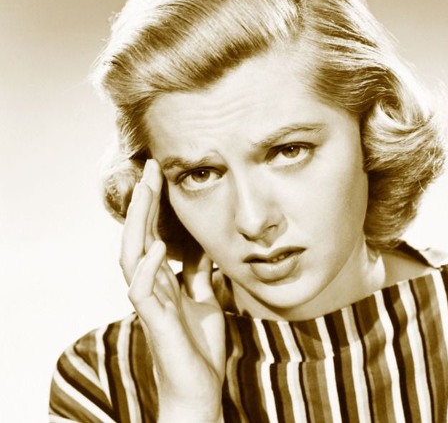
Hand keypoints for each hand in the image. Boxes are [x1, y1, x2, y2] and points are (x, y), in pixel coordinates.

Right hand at [120, 159, 224, 421]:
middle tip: (150, 169)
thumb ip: (198, 272)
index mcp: (162, 279)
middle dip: (144, 202)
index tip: (161, 175)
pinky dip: (149, 267)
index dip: (154, 206)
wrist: (198, 388)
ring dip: (139, 223)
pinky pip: (142, 291)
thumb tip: (203, 244)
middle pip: (139, 236)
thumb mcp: (204, 297)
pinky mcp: (154, 322)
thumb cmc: (198, 344)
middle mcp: (150, 286)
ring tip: (146, 192)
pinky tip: (159, 246)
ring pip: (133, 256)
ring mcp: (149, 303)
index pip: (153, 233)